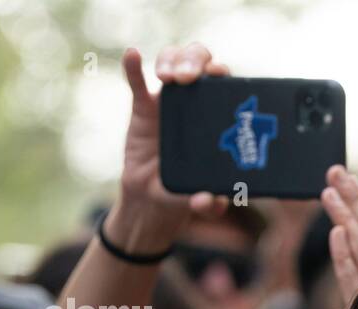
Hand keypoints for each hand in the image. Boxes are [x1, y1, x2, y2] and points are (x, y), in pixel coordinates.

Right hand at [113, 43, 231, 247]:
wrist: (152, 200)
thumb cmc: (186, 193)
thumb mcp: (202, 202)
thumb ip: (210, 204)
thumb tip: (211, 202)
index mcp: (217, 117)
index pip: (224, 83)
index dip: (222, 73)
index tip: (217, 76)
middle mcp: (196, 102)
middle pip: (199, 62)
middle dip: (196, 60)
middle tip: (188, 78)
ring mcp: (168, 102)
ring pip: (171, 62)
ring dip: (171, 59)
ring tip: (166, 76)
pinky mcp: (142, 109)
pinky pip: (137, 83)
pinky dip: (133, 67)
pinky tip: (132, 54)